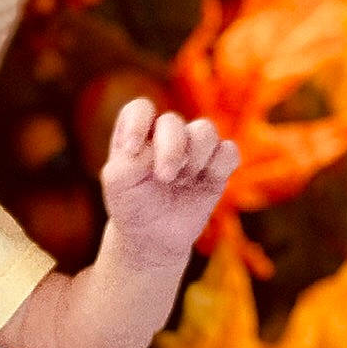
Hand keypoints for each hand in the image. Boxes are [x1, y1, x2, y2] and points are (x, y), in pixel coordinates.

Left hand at [99, 99, 240, 260]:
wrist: (154, 238)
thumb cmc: (132, 206)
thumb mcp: (118, 185)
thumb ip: (129, 160)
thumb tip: (155, 148)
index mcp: (137, 134)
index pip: (140, 109)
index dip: (138, 122)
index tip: (131, 149)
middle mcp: (165, 136)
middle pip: (173, 122)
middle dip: (171, 149)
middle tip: (164, 177)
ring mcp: (193, 149)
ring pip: (205, 130)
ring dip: (194, 157)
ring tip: (182, 181)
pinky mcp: (216, 166)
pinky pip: (228, 151)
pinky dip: (218, 165)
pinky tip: (203, 182)